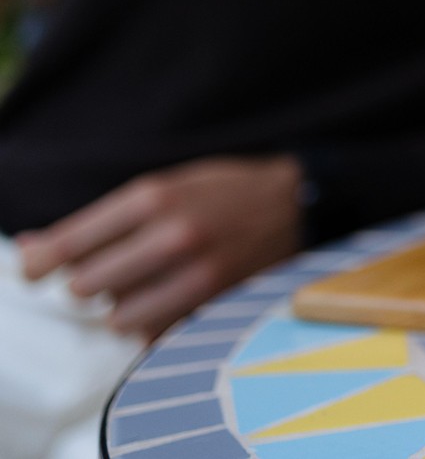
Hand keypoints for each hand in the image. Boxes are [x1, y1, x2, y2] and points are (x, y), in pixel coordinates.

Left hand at [17, 155, 302, 341]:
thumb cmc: (224, 193)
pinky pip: (155, 335)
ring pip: (118, 319)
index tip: (32, 268)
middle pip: (86, 287)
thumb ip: (100, 221)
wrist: (295, 204)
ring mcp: (197, 275)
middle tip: (106, 271)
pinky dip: (152, 325)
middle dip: (88, 283)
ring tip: (144, 286)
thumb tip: (32, 249)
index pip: (71, 244)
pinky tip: (168, 300)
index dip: (39, 262)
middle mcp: (174, 236)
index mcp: (155, 198)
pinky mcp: (214, 304)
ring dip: (121, 308)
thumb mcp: (163, 186)